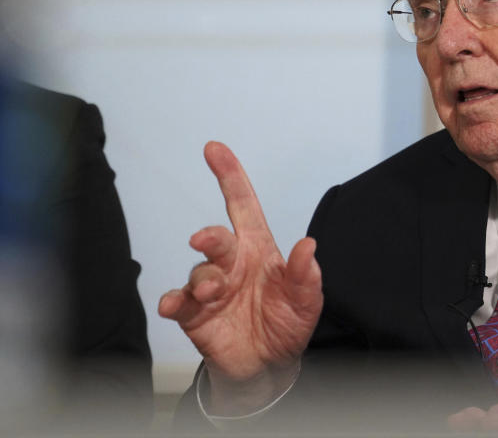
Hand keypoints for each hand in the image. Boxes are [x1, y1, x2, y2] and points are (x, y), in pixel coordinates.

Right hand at [158, 142, 323, 413]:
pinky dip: (173, 301)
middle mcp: (232, 263)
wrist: (270, 365)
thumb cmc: (287, 323)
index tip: (214, 149)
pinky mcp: (195, 315)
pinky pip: (178, 302)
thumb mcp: (307, 300)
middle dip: (209, 236)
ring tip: (215, 293)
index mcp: (258, 249)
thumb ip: (306, 275)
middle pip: (217, 238)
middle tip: (204, 240)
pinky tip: (174, 304)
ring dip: (205, 280)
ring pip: (199, 272)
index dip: (230, 176)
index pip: (243, 206)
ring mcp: (212, 288)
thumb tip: (308, 245)